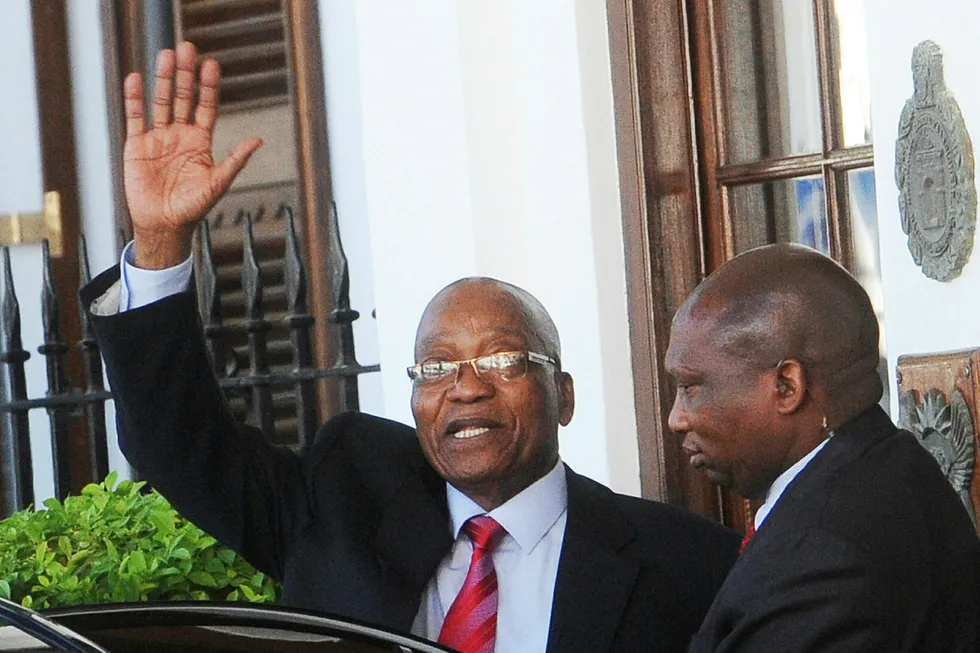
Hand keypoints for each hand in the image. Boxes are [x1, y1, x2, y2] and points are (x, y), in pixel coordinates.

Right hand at [123, 41, 262, 268]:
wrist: (163, 224)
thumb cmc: (192, 208)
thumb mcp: (218, 183)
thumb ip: (235, 160)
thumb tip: (258, 140)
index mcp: (200, 142)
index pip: (206, 107)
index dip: (208, 87)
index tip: (211, 65)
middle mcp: (180, 135)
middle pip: (183, 98)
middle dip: (186, 74)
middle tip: (187, 48)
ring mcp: (159, 138)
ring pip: (161, 102)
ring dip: (163, 79)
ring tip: (165, 55)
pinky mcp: (137, 145)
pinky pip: (135, 117)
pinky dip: (135, 98)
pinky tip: (136, 79)